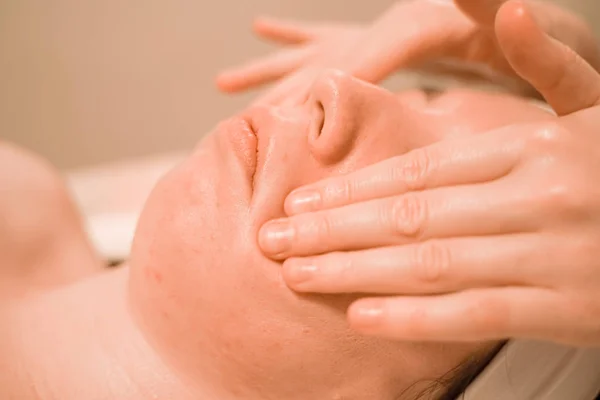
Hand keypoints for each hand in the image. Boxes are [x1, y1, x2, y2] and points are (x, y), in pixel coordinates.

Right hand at [217, 0, 599, 105]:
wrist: (537, 15)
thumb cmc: (545, 36)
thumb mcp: (529, 28)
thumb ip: (503, 15)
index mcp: (423, 26)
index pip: (367, 58)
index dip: (336, 90)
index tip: (303, 128)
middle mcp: (388, 24)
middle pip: (326, 61)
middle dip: (289, 94)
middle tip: (248, 126)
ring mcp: (378, 28)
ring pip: (314, 53)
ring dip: (272, 72)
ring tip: (224, 82)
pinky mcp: (378, 35)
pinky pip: (326, 36)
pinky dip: (290, 36)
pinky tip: (261, 29)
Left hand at [258, 1, 599, 345]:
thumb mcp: (590, 110)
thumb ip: (545, 63)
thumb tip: (503, 4)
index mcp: (532, 146)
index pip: (420, 167)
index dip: (354, 186)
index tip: (301, 198)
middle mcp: (537, 194)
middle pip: (411, 213)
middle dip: (333, 228)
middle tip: (274, 238)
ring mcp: (550, 254)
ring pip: (431, 261)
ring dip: (354, 269)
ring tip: (296, 274)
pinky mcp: (565, 308)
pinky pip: (474, 313)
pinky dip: (413, 316)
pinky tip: (359, 316)